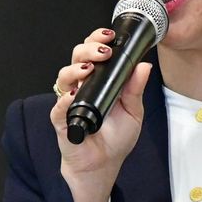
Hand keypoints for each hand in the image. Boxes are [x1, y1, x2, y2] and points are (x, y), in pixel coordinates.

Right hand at [50, 27, 151, 201]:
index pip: (93, 53)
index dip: (97, 40)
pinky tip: (74, 97)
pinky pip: (58, 108)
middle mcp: (82, 87)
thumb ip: (136, 89)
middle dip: (88, 49)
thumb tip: (144, 66)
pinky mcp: (61, 121)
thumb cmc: (115, 138)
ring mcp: (69, 102)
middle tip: (103, 51)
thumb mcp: (133, 111)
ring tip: (88, 70)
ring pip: (63, 77)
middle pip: (76, 58)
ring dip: (75, 70)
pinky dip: (64, 101)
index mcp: (98, 81)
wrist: (104, 165)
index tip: (109, 36)